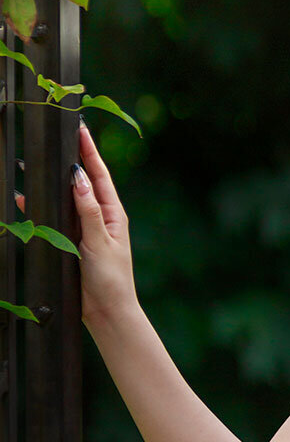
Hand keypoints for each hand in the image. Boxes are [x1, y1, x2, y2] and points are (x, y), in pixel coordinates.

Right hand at [14, 122, 139, 327]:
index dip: (89, 150)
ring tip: (31, 163)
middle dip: (68, 159)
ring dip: (49, 182)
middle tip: (54, 137)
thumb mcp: (99, 241)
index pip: (99, 174)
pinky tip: (24, 198)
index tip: (79, 127)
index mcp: (113, 213)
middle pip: (81, 181)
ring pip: (64, 199)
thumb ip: (88, 210)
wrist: (107, 313)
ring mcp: (85, 229)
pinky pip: (53, 219)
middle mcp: (99, 217)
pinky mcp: (71, 242)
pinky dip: (38, 208)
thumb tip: (78, 177)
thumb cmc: (111, 279)